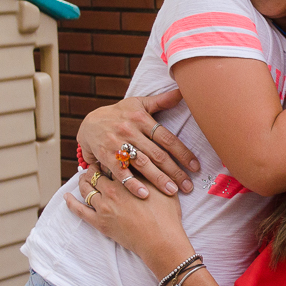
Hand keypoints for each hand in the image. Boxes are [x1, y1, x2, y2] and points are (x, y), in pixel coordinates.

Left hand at [64, 164, 192, 276]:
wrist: (161, 240)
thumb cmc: (166, 215)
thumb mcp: (164, 187)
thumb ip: (154, 173)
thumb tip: (150, 160)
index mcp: (127, 180)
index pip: (113, 163)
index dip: (110, 157)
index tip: (108, 154)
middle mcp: (112, 190)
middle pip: (96, 173)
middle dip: (94, 167)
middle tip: (93, 164)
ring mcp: (103, 206)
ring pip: (86, 188)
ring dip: (82, 180)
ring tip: (82, 177)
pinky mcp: (99, 222)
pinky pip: (79, 211)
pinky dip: (71, 202)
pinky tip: (66, 196)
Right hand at [77, 90, 198, 197]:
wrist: (89, 122)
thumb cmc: (120, 114)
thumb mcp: (139, 103)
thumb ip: (162, 100)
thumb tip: (183, 91)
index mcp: (142, 119)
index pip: (167, 138)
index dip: (183, 153)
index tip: (196, 167)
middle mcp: (131, 131)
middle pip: (157, 154)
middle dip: (175, 171)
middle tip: (189, 186)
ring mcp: (117, 144)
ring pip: (142, 163)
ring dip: (158, 179)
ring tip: (172, 192)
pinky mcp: (105, 156)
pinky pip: (120, 172)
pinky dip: (132, 183)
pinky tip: (144, 194)